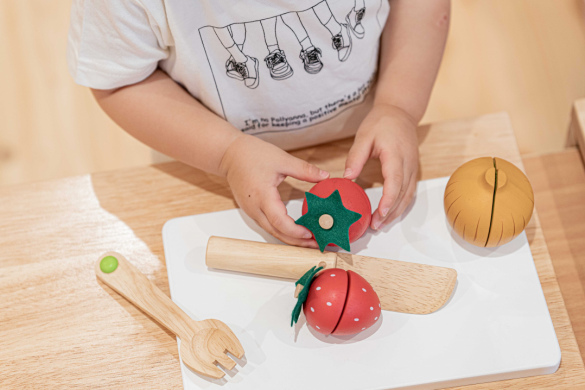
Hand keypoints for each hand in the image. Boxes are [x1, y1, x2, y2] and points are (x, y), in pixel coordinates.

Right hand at [220, 135, 328, 247]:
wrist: (229, 154)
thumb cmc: (251, 154)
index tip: (311, 234)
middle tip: (316, 244)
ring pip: (272, 231)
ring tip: (309, 240)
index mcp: (262, 196)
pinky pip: (268, 225)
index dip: (295, 231)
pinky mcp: (251, 210)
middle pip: (276, 232)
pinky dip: (282, 231)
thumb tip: (325, 176)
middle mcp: (255, 208)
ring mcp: (251, 211)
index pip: (279, 221)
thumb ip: (304, 170)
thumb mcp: (282, 159)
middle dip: (297, 241)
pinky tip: (295, 230)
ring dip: (290, 238)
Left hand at [344, 103, 418, 229]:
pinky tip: (389, 214)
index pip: (395, 181)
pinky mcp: (413, 171)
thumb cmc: (381, 122)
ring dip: (396, 212)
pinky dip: (400, 205)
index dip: (389, 199)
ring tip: (380, 224)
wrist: (400, 112)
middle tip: (375, 225)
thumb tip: (346, 177)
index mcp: (396, 154)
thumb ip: (355, 157)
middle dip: (390, 212)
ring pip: (408, 196)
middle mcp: (408, 163)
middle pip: (403, 193)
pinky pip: (409, 192)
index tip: (380, 213)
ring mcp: (413, 168)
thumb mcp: (364, 136)